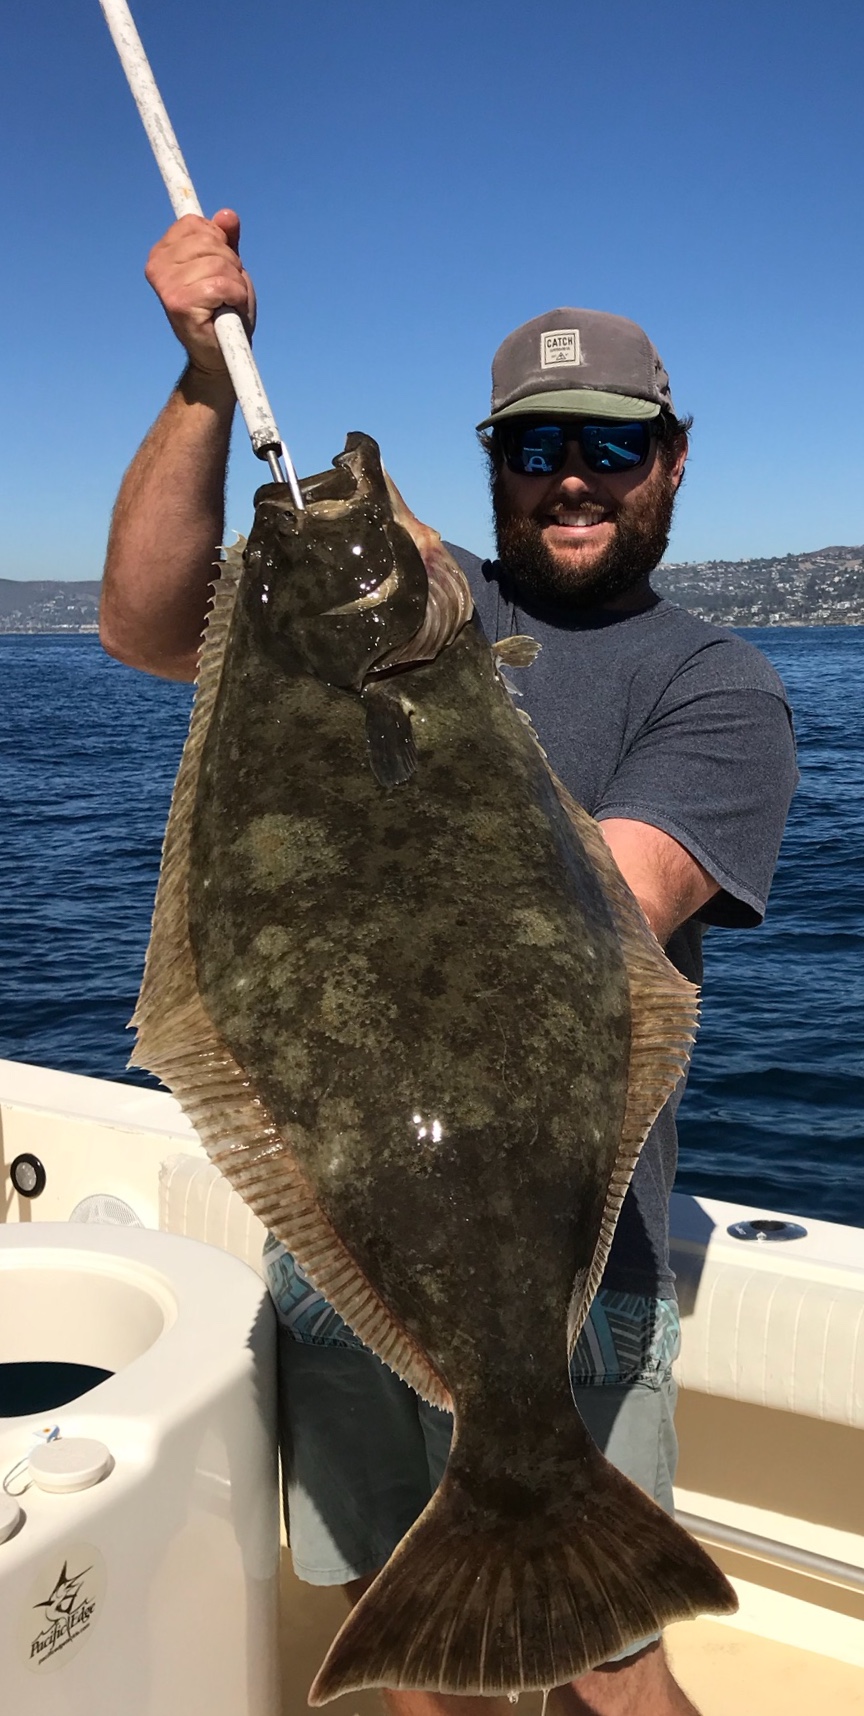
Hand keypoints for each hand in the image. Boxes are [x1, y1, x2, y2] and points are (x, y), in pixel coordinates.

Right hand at [144, 209, 256, 377]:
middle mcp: (157, 266)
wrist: (222, 354)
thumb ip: (225, 240)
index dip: (218, 241)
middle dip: (230, 264)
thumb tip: (228, 215)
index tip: (217, 265)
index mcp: (161, 253)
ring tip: (226, 302)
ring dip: (235, 284)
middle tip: (225, 290)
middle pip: (210, 241)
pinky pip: (222, 284)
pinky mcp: (180, 303)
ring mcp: (166, 285)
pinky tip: (227, 310)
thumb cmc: (223, 310)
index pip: (195, 223)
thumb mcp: (226, 267)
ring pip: (219, 263)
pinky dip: (236, 296)